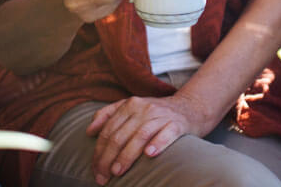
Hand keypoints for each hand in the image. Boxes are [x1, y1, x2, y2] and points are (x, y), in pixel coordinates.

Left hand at [85, 93, 208, 184]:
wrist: (191, 107)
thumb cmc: (157, 113)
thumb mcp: (132, 107)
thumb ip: (109, 114)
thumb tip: (89, 131)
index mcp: (130, 104)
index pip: (109, 130)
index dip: (99, 151)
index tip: (95, 169)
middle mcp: (144, 108)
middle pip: (120, 134)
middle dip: (107, 158)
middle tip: (102, 176)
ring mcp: (161, 116)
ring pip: (139, 136)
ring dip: (126, 155)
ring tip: (117, 171)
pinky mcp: (178, 124)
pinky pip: (166, 133)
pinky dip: (157, 144)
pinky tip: (149, 155)